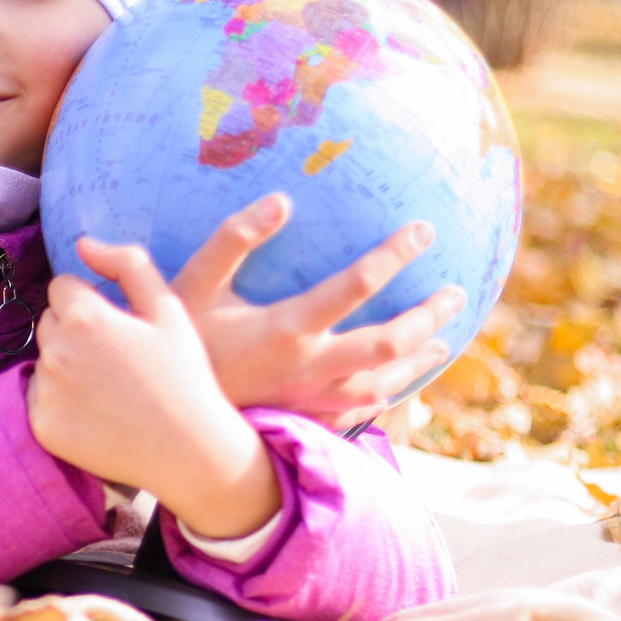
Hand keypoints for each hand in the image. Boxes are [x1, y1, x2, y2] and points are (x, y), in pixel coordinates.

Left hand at [29, 246, 282, 541]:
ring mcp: (46, 392)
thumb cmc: (184, 374)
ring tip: (110, 386)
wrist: (189, 450)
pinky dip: (60, 401)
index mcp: (85, 317)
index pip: (62, 287)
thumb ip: (128, 264)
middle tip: (117, 357)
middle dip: (75, 330)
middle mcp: (56, 352)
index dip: (91, 300)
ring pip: (44, 360)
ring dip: (67, 364)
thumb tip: (82, 243)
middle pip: (49, 322)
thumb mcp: (169, 309)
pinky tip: (97, 411)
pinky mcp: (41, 425)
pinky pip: (40, 397)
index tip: (118, 323)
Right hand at [112, 195, 464, 428]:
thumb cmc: (177, 344)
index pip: (356, 285)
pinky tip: (399, 383)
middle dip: (428, 316)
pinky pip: (360, 410)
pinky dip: (388, 394)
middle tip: (456, 292)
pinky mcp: (303, 417)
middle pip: (389, 343)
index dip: (394, 255)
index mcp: (287, 328)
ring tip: (445, 338)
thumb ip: (232, 240)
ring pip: (383, 382)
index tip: (424, 230)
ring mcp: (310, 398)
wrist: (164, 420)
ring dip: (419, 358)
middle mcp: (309, 367)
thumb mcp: (192, 285)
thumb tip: (280, 200)